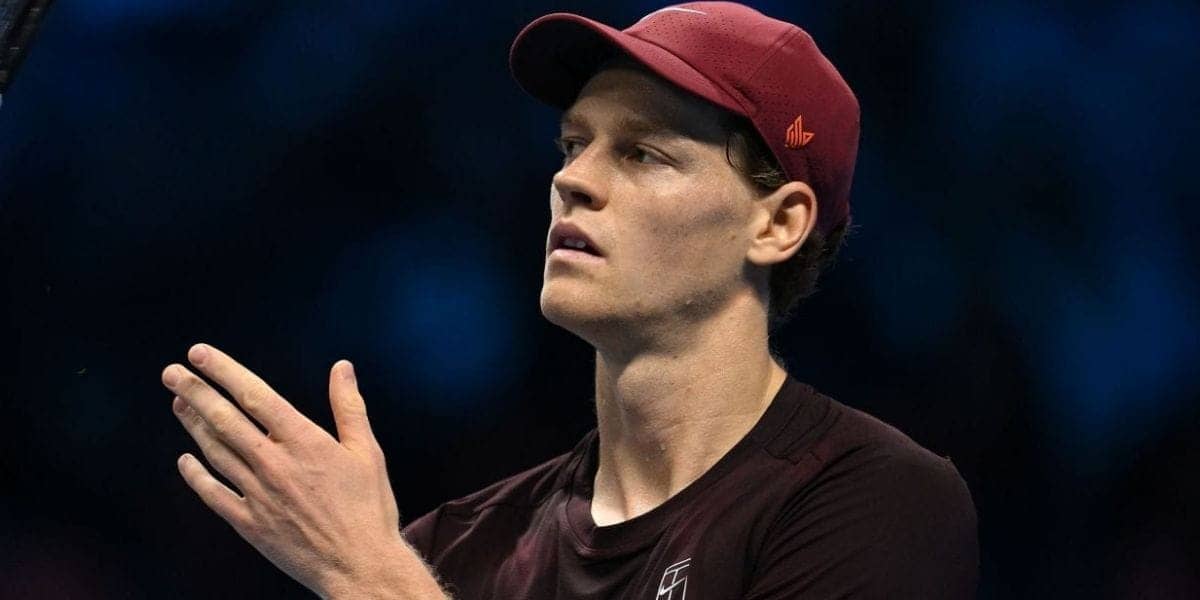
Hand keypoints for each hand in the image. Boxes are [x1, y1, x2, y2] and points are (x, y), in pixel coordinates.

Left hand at [163, 343, 444, 598]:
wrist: (360, 565)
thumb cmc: (369, 508)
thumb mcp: (368, 451)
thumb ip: (349, 407)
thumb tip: (342, 368)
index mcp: (304, 441)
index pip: (255, 395)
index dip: (224, 371)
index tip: (200, 354)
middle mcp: (274, 463)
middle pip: (225, 419)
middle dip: (194, 391)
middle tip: (172, 372)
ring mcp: (258, 494)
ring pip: (215, 452)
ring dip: (193, 424)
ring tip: (178, 403)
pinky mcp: (250, 523)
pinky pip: (214, 494)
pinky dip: (196, 476)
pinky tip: (185, 460)